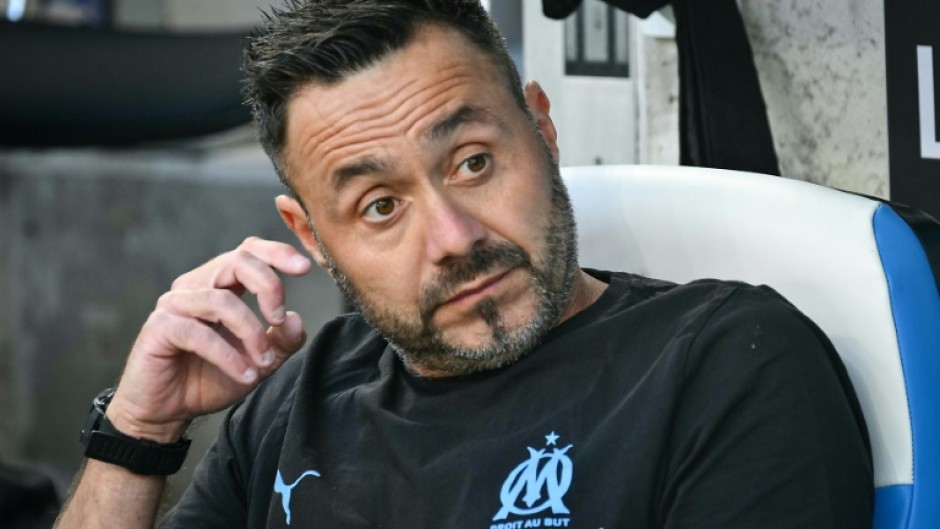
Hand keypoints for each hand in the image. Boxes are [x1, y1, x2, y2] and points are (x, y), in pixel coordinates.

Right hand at [106, 237, 311, 442]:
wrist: (168, 411)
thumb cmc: (209, 380)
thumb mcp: (258, 362)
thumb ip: (281, 342)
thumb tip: (296, 319)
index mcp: (219, 285)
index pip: (247, 252)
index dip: (276, 253)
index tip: (305, 267)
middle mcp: (196, 287)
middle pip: (237, 262)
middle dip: (268, 287)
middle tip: (279, 321)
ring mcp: (174, 304)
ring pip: (222, 301)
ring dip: (251, 333)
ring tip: (264, 362)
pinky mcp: (159, 328)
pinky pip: (200, 334)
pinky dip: (229, 356)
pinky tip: (245, 375)